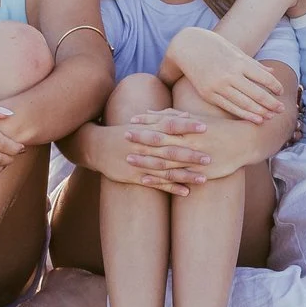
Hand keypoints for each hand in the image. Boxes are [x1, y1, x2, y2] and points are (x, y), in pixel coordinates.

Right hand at [96, 110, 211, 191]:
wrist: (96, 146)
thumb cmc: (124, 133)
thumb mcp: (142, 123)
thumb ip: (165, 119)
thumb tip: (188, 114)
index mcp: (147, 130)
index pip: (170, 125)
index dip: (187, 126)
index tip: (205, 126)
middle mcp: (145, 146)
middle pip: (170, 150)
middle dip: (190, 154)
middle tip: (209, 157)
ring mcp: (140, 162)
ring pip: (165, 169)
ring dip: (185, 174)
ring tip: (204, 178)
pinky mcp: (135, 176)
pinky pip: (156, 184)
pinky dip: (171, 188)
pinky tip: (186, 192)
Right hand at [171, 29, 283, 123]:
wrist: (187, 47)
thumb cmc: (214, 46)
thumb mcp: (235, 51)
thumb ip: (253, 64)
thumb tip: (272, 72)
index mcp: (238, 62)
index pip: (264, 78)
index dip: (275, 86)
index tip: (281, 92)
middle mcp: (230, 75)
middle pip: (257, 94)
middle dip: (271, 103)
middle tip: (282, 109)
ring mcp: (218, 86)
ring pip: (245, 104)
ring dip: (261, 112)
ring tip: (271, 117)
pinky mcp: (209, 94)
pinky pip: (230, 108)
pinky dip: (245, 115)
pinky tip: (256, 119)